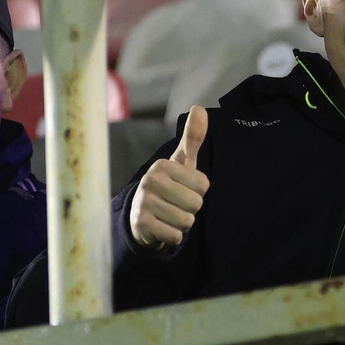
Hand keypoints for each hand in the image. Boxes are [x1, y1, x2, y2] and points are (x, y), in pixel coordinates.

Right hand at [129, 106, 209, 249]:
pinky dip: (173, 236)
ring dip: (182, 223)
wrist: (140, 216)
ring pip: (186, 221)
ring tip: (169, 215)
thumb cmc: (168, 186)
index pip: (203, 185)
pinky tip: (162, 227)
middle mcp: (150, 181)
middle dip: (190, 209)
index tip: (182, 189)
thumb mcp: (181, 163)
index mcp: (163, 165)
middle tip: (176, 204)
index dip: (198, 191)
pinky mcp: (142, 225)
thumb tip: (199, 108)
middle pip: (196, 204)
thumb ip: (192, 138)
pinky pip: (175, 236)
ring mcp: (144, 203)